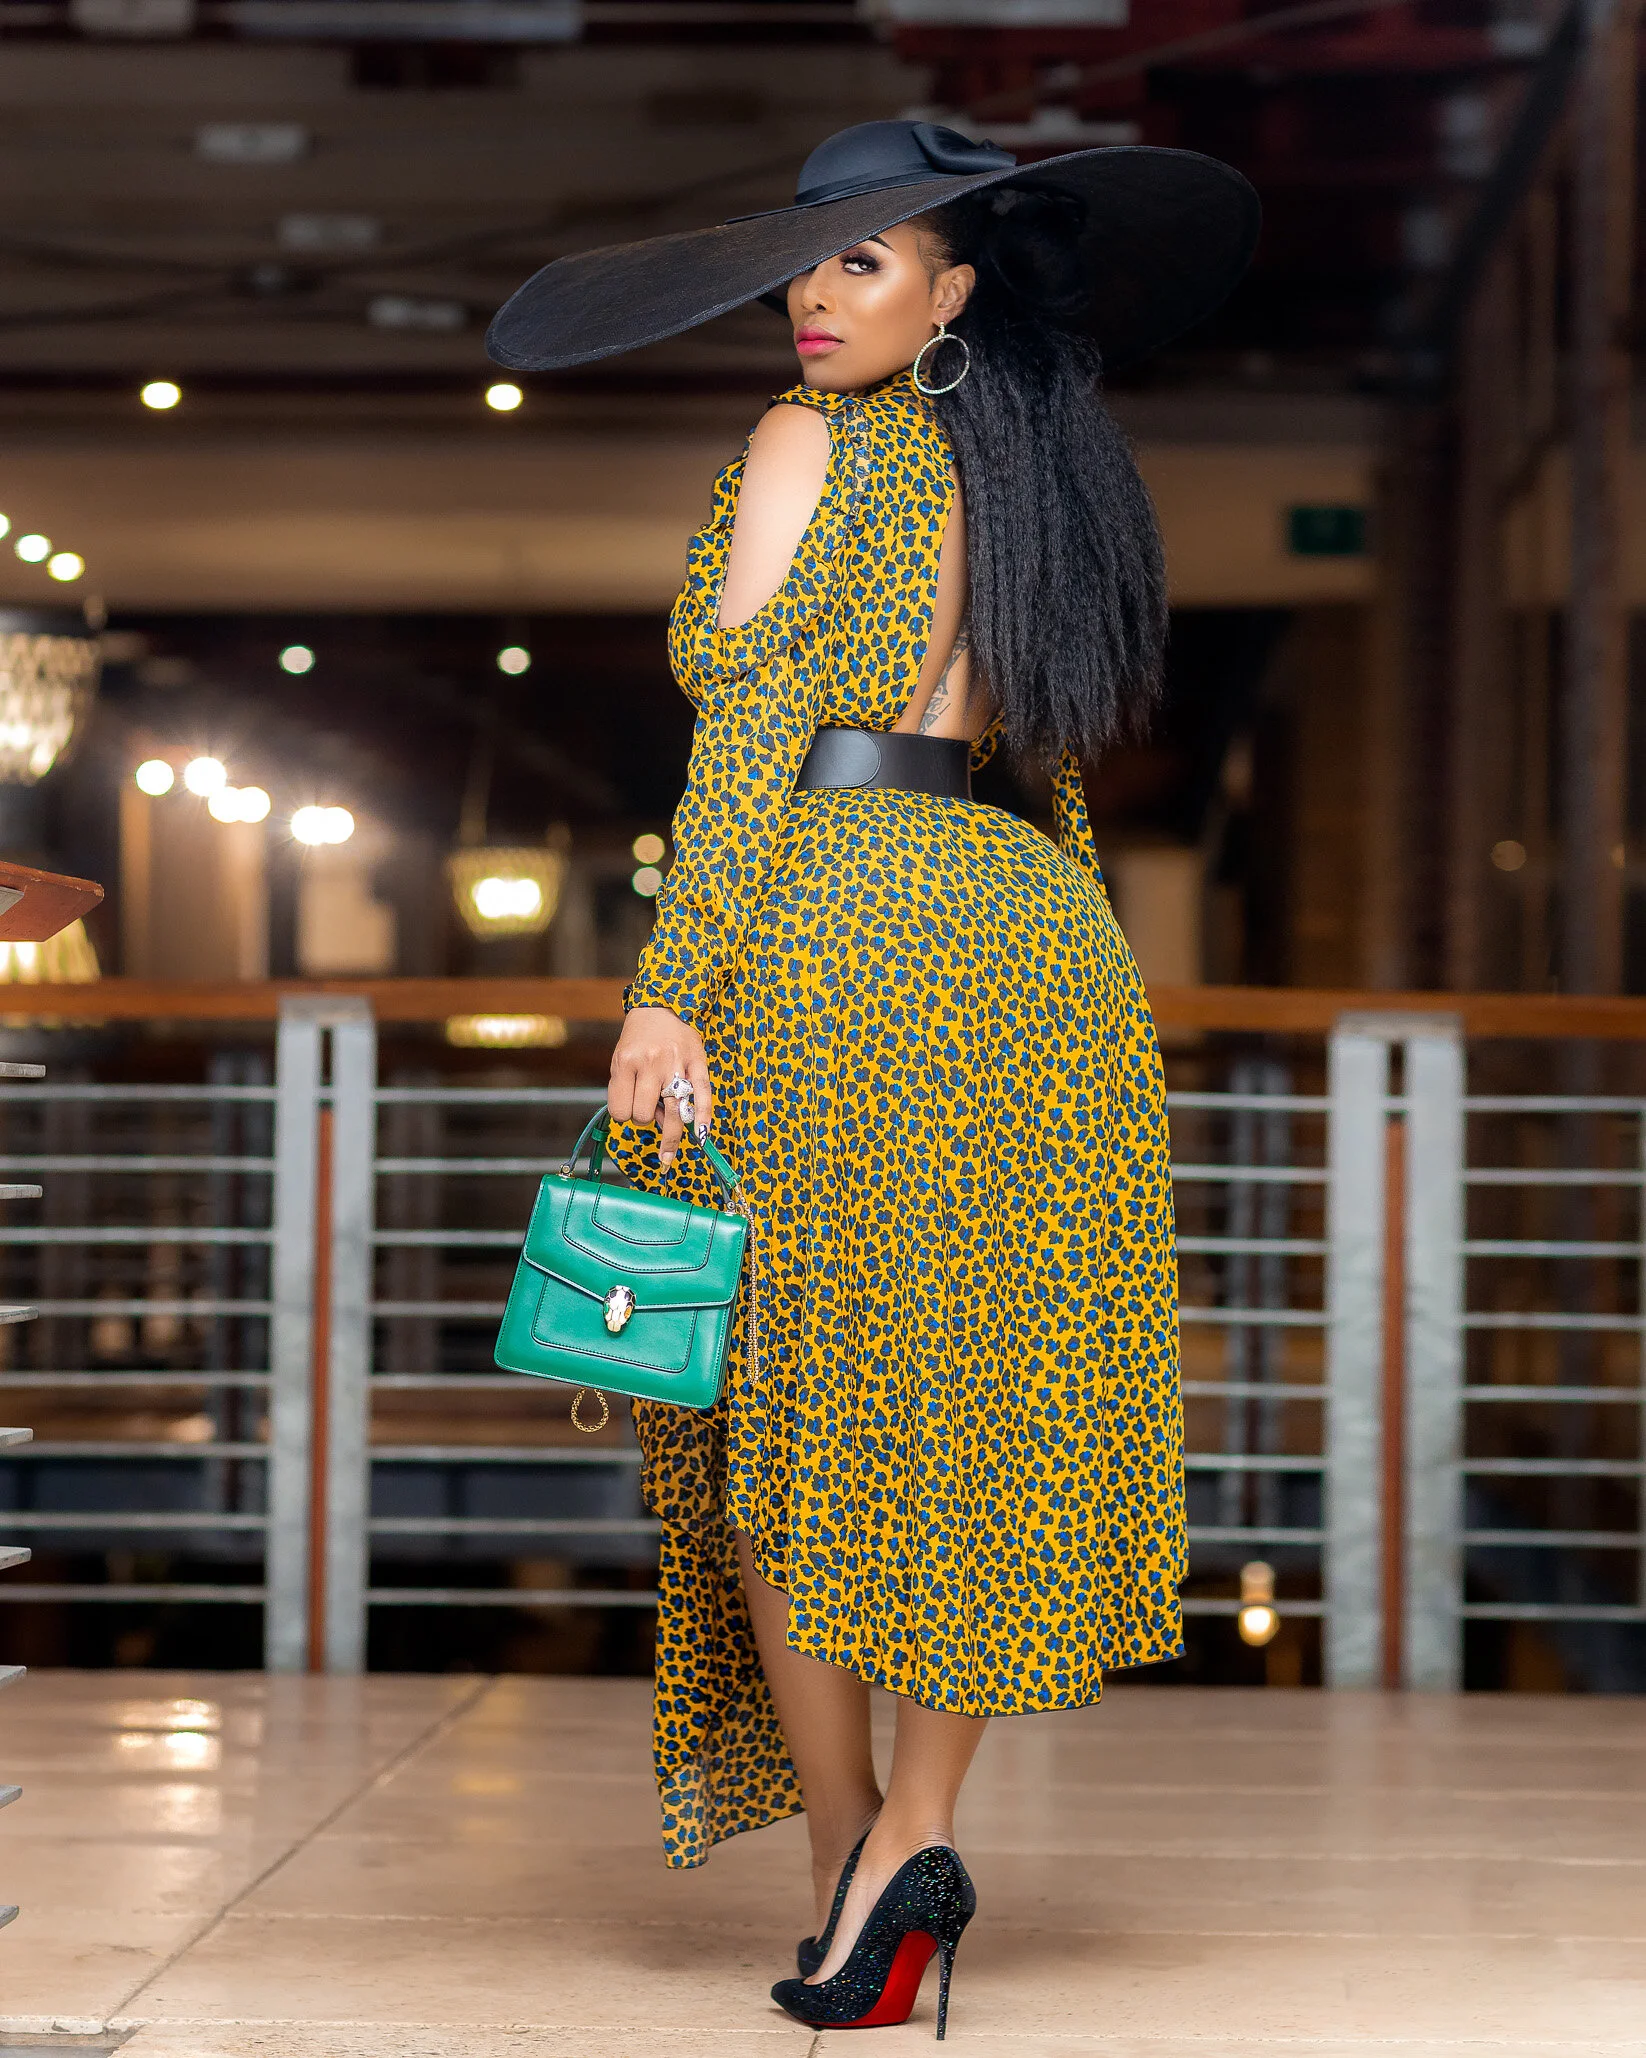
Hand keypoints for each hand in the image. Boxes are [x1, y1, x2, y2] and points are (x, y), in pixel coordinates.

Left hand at [608, 1008, 714, 1168]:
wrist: (661, 1004)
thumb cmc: (639, 1038)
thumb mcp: (622, 1059)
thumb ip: (629, 1090)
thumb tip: (651, 1121)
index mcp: (625, 1063)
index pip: (620, 1111)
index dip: (625, 1114)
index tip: (630, 1106)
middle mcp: (649, 1064)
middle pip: (642, 1115)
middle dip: (645, 1118)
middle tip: (651, 1107)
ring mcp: (675, 1064)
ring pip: (670, 1113)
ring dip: (668, 1132)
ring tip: (668, 1143)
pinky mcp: (697, 1062)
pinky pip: (703, 1095)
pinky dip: (702, 1118)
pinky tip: (701, 1136)